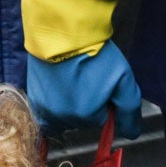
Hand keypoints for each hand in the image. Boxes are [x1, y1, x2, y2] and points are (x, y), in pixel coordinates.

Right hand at [26, 42, 142, 136]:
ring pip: (64, 118)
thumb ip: (129, 110)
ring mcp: (45, 109)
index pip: (101, 120)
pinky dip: (54, 103)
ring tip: (72, 80)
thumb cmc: (95, 54)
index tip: (102, 84)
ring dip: (69, 105)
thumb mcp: (123, 79)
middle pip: (82, 120)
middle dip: (86, 105)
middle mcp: (63, 118)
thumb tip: (130, 134)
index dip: (104, 102)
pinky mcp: (34, 98)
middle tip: (87, 79)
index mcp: (86, 115)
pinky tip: (60, 86)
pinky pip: (46, 113)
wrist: (62, 32)